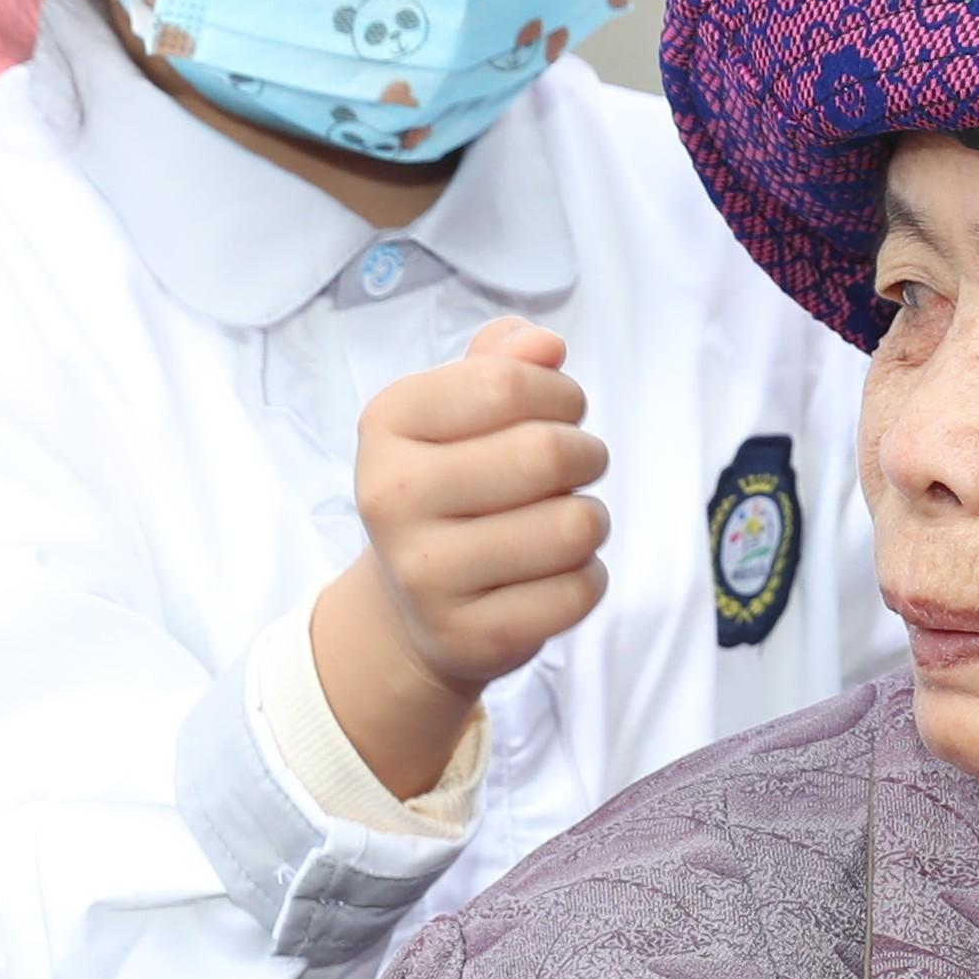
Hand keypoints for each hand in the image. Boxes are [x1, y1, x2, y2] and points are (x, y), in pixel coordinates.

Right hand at [310, 318, 610, 799]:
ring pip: (574, 527)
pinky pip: (579, 590)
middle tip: (576, 468)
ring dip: (590, 520)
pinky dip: (587, 577)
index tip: (559, 413)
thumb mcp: (458, 412)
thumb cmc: (453, 488)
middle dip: (586, 455)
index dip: (560, 395)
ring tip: (562, 523)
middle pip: (547, 453)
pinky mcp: (471, 635)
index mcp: (387, 423)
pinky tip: (552, 575)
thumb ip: (503, 362)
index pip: (508, 383)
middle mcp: (391, 497)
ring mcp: (425, 574)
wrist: (414, 607)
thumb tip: (545, 344)